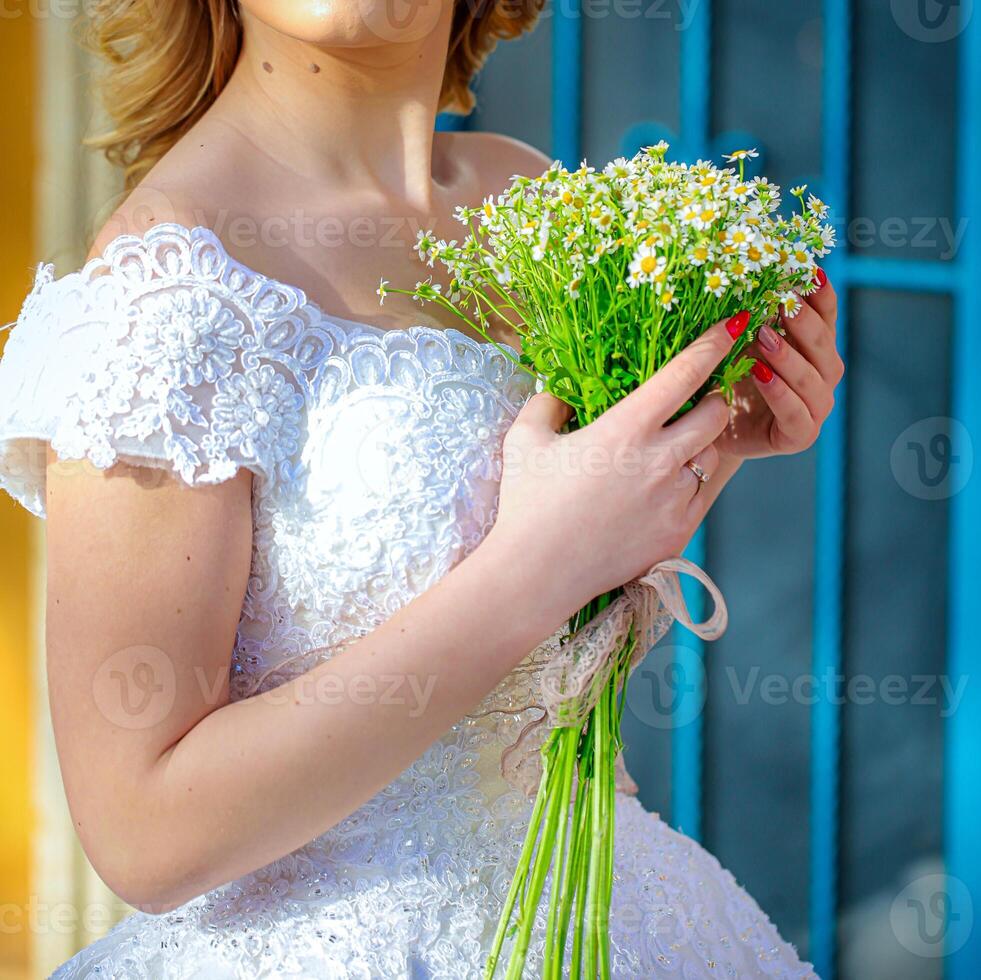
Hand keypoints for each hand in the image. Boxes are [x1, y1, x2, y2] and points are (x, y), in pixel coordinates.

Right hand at [489, 316, 744, 609]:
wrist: (536, 574)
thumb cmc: (527, 503)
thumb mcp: (524, 440)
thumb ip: (546, 404)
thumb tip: (560, 393)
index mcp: (625, 428)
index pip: (685, 373)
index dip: (714, 343)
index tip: (735, 323)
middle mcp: (660, 460)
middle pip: (717, 413)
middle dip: (713, 400)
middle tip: (694, 402)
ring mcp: (674, 499)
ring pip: (712, 456)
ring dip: (700, 445)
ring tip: (669, 453)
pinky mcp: (679, 532)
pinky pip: (702, 495)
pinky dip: (690, 484)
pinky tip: (660, 489)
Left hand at [715, 270, 843, 458]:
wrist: (709, 428)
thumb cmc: (726, 378)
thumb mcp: (738, 342)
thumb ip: (753, 317)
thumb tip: (751, 274)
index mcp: (812, 350)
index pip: (826, 318)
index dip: (822, 296)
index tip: (810, 271)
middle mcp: (821, 377)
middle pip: (824, 347)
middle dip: (805, 322)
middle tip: (785, 302)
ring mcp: (814, 409)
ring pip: (814, 380)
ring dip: (790, 356)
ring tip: (764, 337)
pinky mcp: (798, 436)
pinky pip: (796, 415)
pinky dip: (780, 394)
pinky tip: (761, 375)